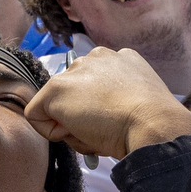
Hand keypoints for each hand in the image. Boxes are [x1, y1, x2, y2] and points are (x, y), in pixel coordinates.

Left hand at [24, 47, 190, 158]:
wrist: (153, 124)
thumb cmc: (152, 122)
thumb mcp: (138, 101)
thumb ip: (117, 99)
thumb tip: (96, 117)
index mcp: (120, 59)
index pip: (96, 85)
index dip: (101, 109)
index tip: (115, 121)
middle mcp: (96, 57)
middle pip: (76, 93)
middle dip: (83, 115)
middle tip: (103, 130)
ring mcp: (74, 71)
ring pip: (59, 104)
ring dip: (70, 123)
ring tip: (95, 133)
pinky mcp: (56, 89)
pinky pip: (37, 116)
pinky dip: (51, 132)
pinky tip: (78, 134)